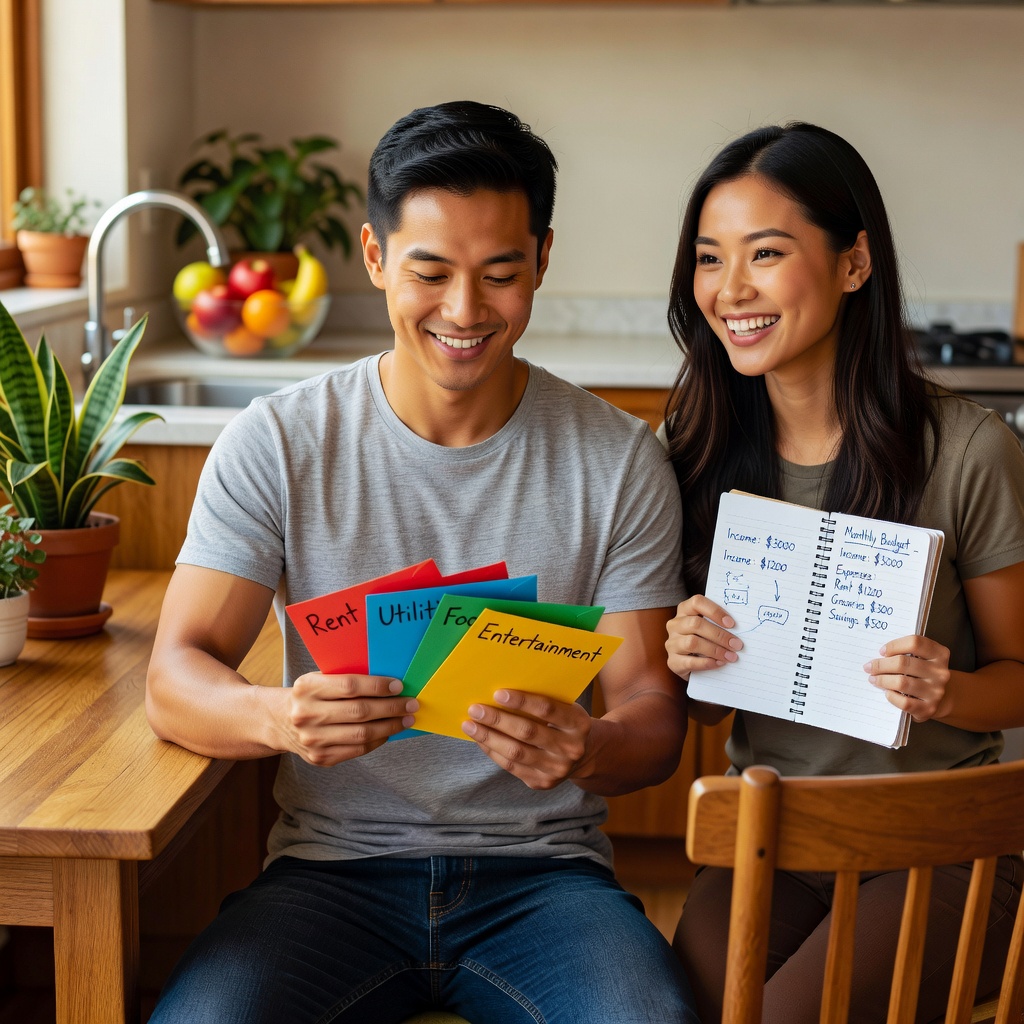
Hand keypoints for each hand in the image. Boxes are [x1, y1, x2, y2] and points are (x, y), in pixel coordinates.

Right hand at [280, 672, 418, 765]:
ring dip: (389, 726)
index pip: (350, 686)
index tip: (399, 685)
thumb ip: (346, 678)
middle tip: (411, 704)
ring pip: (361, 734)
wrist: (279, 721)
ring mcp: (312, 740)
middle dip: (391, 707)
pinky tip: (388, 732)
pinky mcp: (320, 758)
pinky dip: (377, 741)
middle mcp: (307, 715)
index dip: (378, 686)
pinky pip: (357, 750)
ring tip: (406, 719)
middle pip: (359, 712)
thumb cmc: (310, 694)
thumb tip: (389, 682)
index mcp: (307, 688)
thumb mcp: (319, 678)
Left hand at [461, 689, 591, 789]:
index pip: (547, 709)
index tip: (498, 693)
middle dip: (498, 719)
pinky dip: (492, 751)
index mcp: (578, 723)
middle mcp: (571, 748)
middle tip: (475, 709)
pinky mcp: (542, 782)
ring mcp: (556, 769)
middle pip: (528, 732)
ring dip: (488, 737)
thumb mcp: (565, 707)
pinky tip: (480, 740)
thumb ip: (542, 699)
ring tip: (470, 725)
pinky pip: (511, 766)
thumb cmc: (564, 722)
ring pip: (516, 752)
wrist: (583, 755)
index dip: (522, 701)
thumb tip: (500, 692)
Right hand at [665, 595, 743, 680]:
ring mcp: (671, 643)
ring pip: (692, 642)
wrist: (689, 663)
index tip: (732, 624)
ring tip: (730, 656)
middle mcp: (675, 624)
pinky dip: (707, 663)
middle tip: (736, 644)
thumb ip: (719, 624)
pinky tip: (719, 663)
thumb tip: (741, 628)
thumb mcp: (708, 628)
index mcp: (684, 610)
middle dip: (719, 635)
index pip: (697, 602)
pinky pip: (689, 662)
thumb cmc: (703, 640)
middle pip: (695, 624)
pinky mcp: (672, 661)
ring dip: (715, 650)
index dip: (715, 611)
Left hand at [865, 635, 951, 722]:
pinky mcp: (929, 708)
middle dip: (881, 665)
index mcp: (939, 654)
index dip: (894, 645)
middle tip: (869, 667)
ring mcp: (936, 691)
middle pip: (903, 663)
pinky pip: (904, 702)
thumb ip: (904, 653)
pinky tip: (887, 693)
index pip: (915, 643)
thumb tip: (878, 657)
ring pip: (902, 683)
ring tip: (873, 679)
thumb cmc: (922, 673)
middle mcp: (940, 672)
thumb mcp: (920, 658)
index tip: (881, 651)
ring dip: (882, 680)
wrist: (940, 698)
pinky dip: (891, 696)